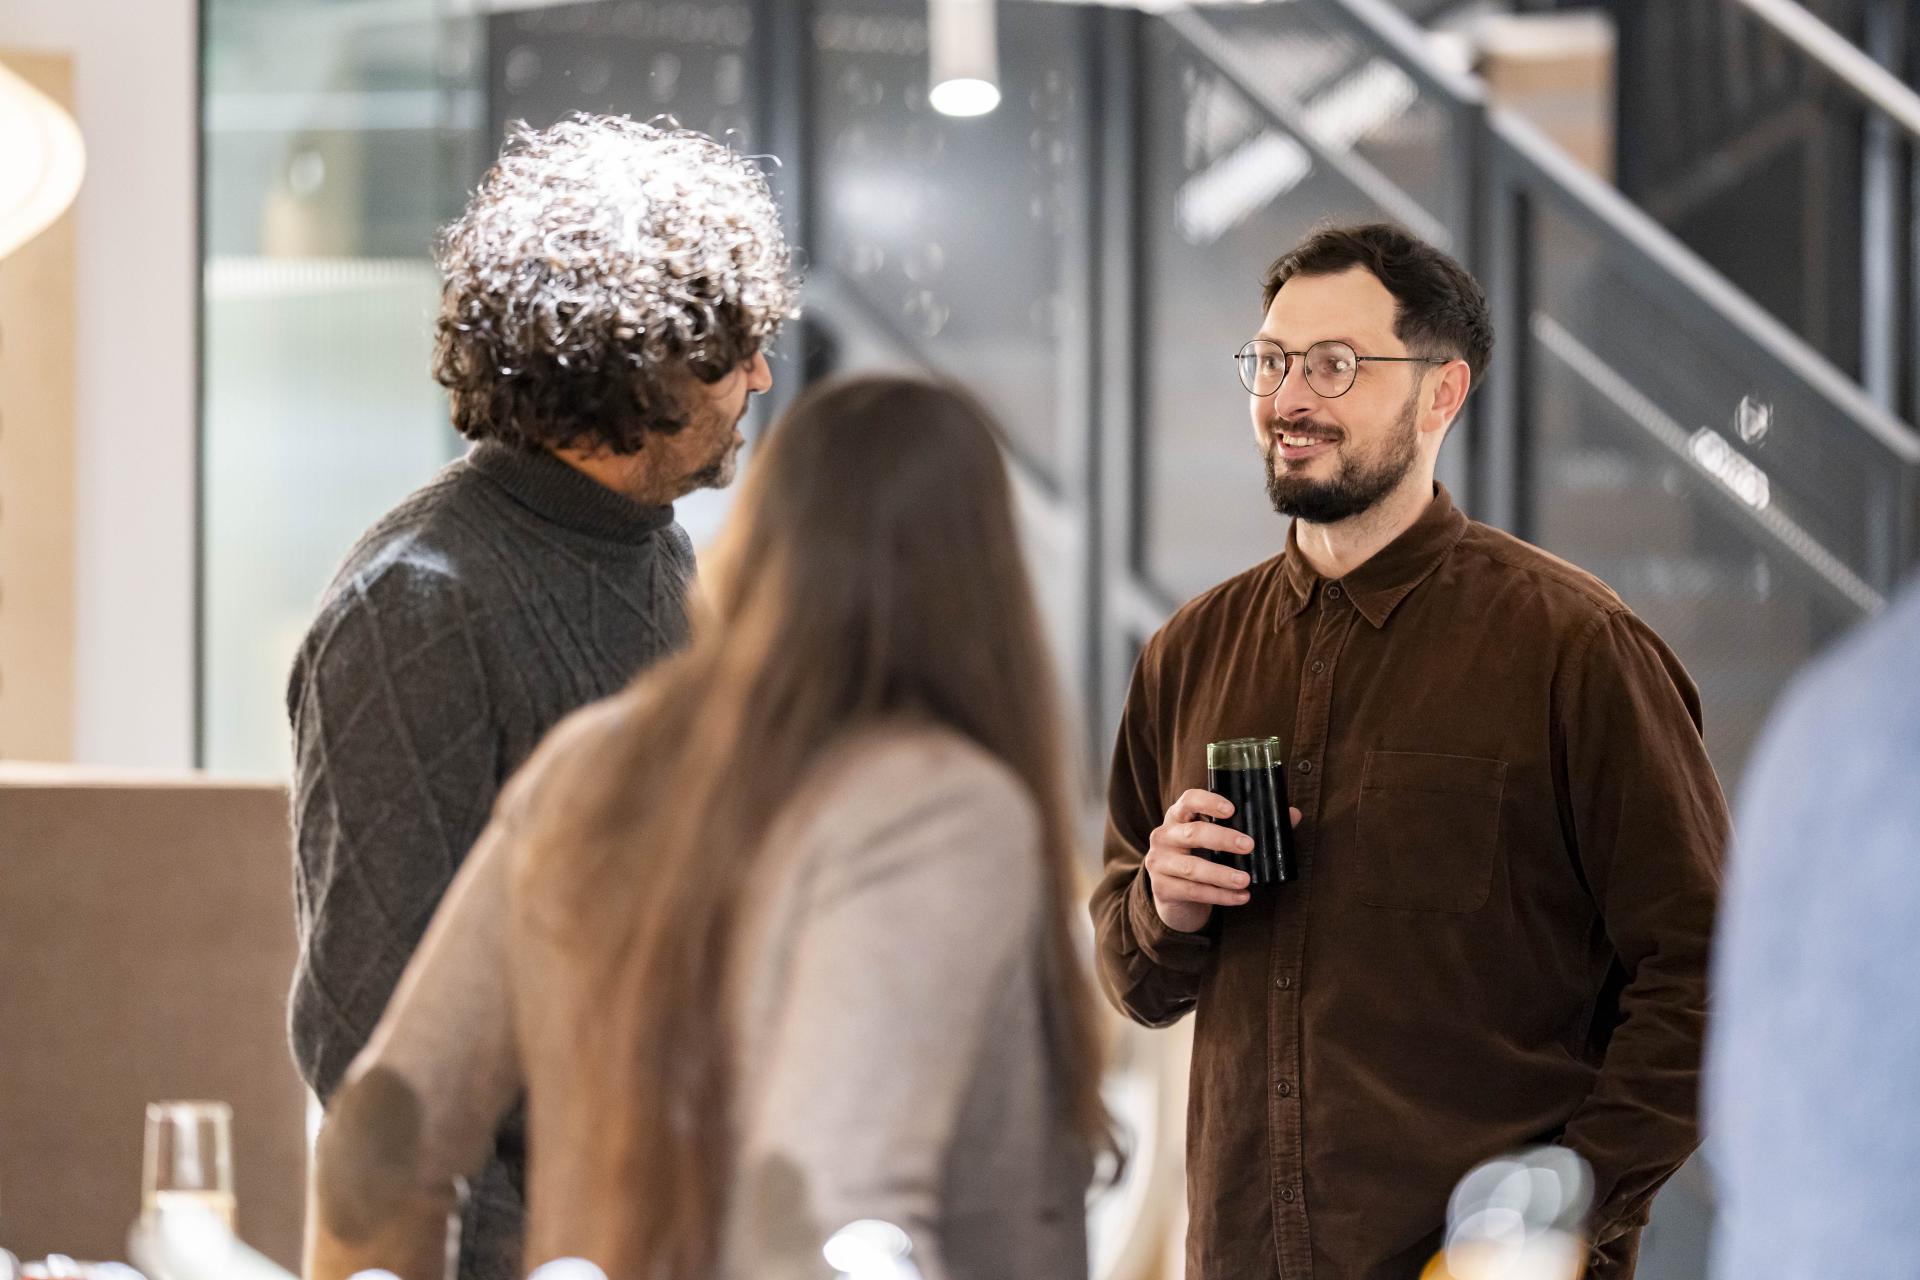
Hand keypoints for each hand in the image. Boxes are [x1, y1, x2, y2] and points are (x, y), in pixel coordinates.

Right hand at [1146, 789, 1302, 933]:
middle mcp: (1164, 836)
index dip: (1208, 802)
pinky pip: (1193, 891)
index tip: (1232, 809)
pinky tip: (1240, 897)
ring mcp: (1159, 863)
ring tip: (1246, 880)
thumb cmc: (1201, 857)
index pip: (1188, 800)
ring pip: (1192, 868)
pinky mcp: (1162, 888)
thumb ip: (1252, 826)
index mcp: (1179, 817)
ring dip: (1222, 874)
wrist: (1173, 894)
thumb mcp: (1218, 841)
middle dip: (1223, 839)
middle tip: (1250, 846)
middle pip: (1193, 833)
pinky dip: (1219, 895)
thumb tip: (1292, 815)